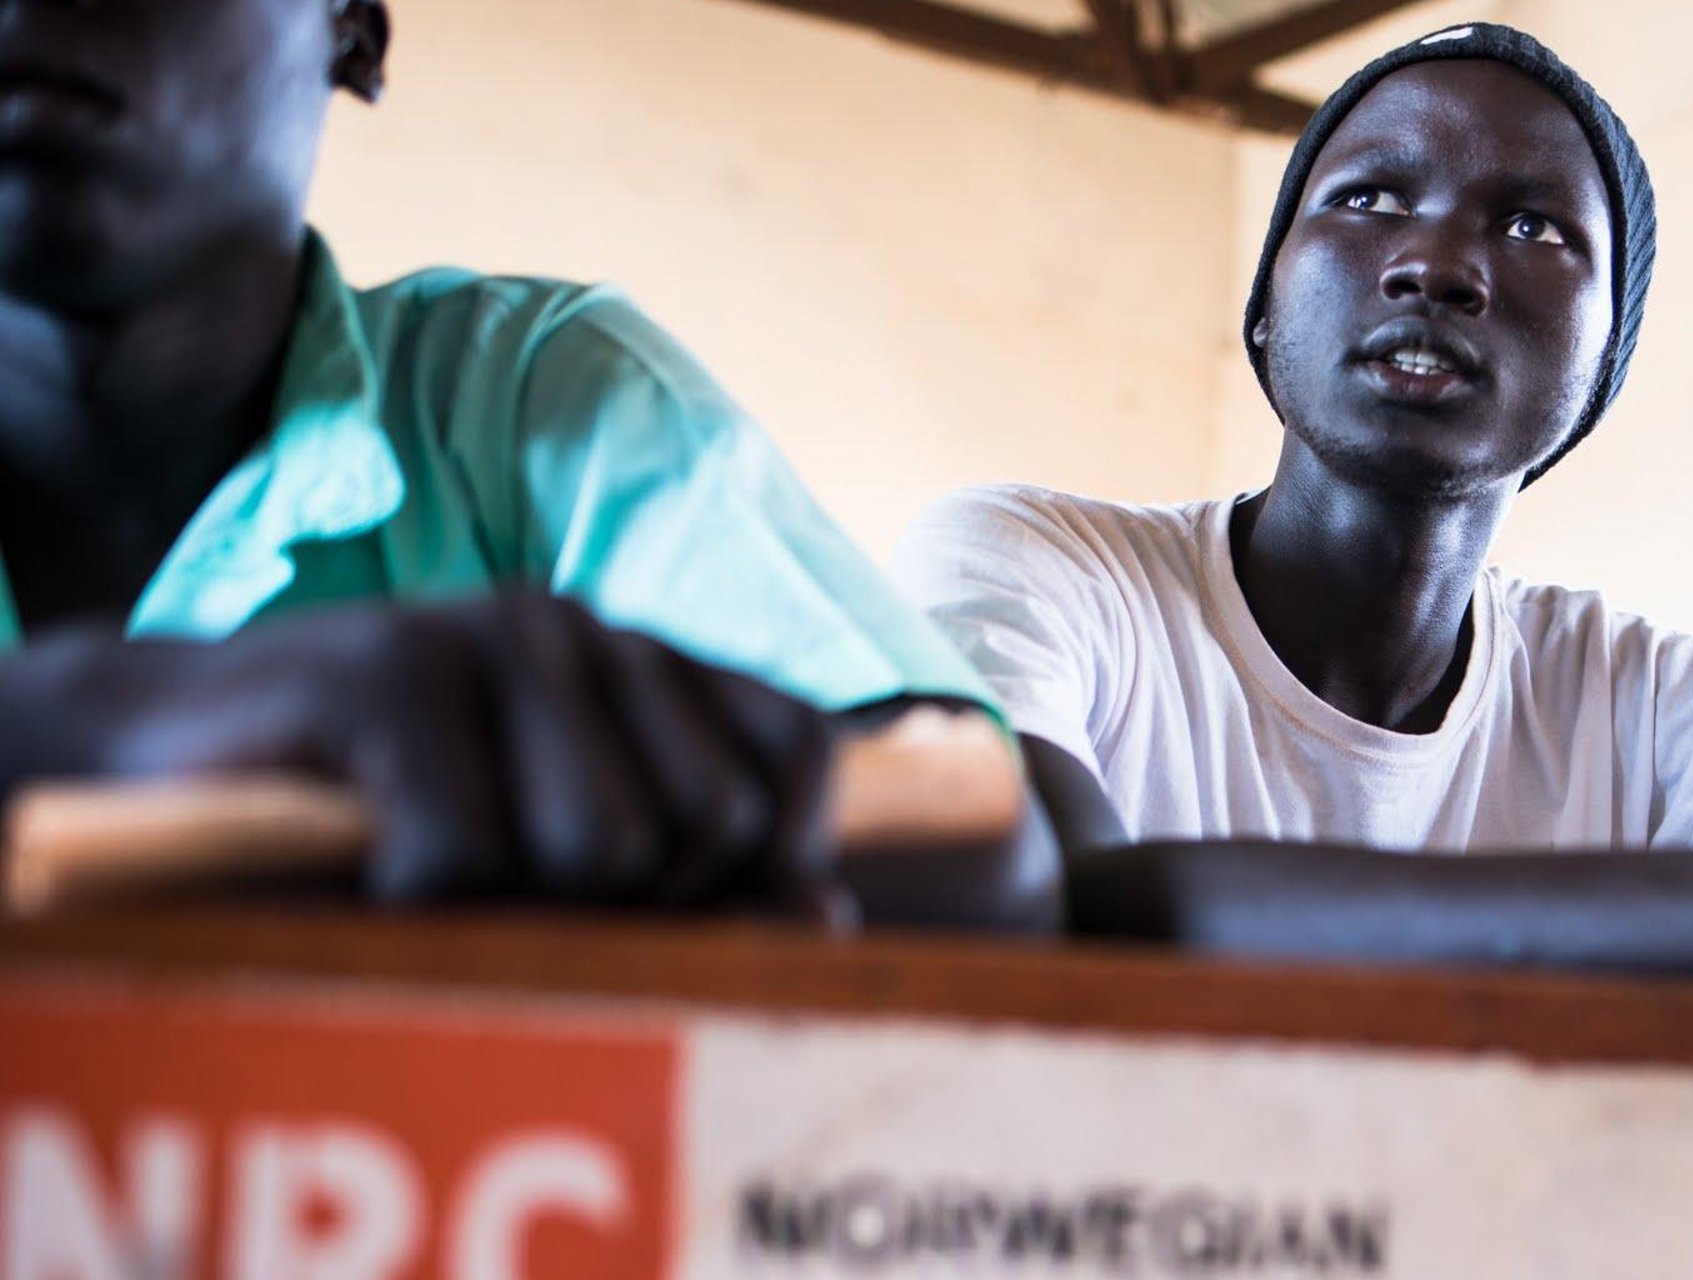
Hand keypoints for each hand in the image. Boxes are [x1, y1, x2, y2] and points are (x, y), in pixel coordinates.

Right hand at [9, 594, 838, 913]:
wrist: (166, 749)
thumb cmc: (379, 818)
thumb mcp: (553, 857)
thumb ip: (694, 883)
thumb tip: (830, 927)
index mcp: (639, 661)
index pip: (798, 750)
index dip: (772, 856)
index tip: (683, 906)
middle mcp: (580, 626)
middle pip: (706, 823)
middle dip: (624, 904)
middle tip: (513, 890)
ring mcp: (483, 634)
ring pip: (600, 846)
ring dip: (513, 907)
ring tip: (436, 871)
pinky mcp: (385, 668)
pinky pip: (470, 850)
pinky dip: (420, 900)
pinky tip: (373, 870)